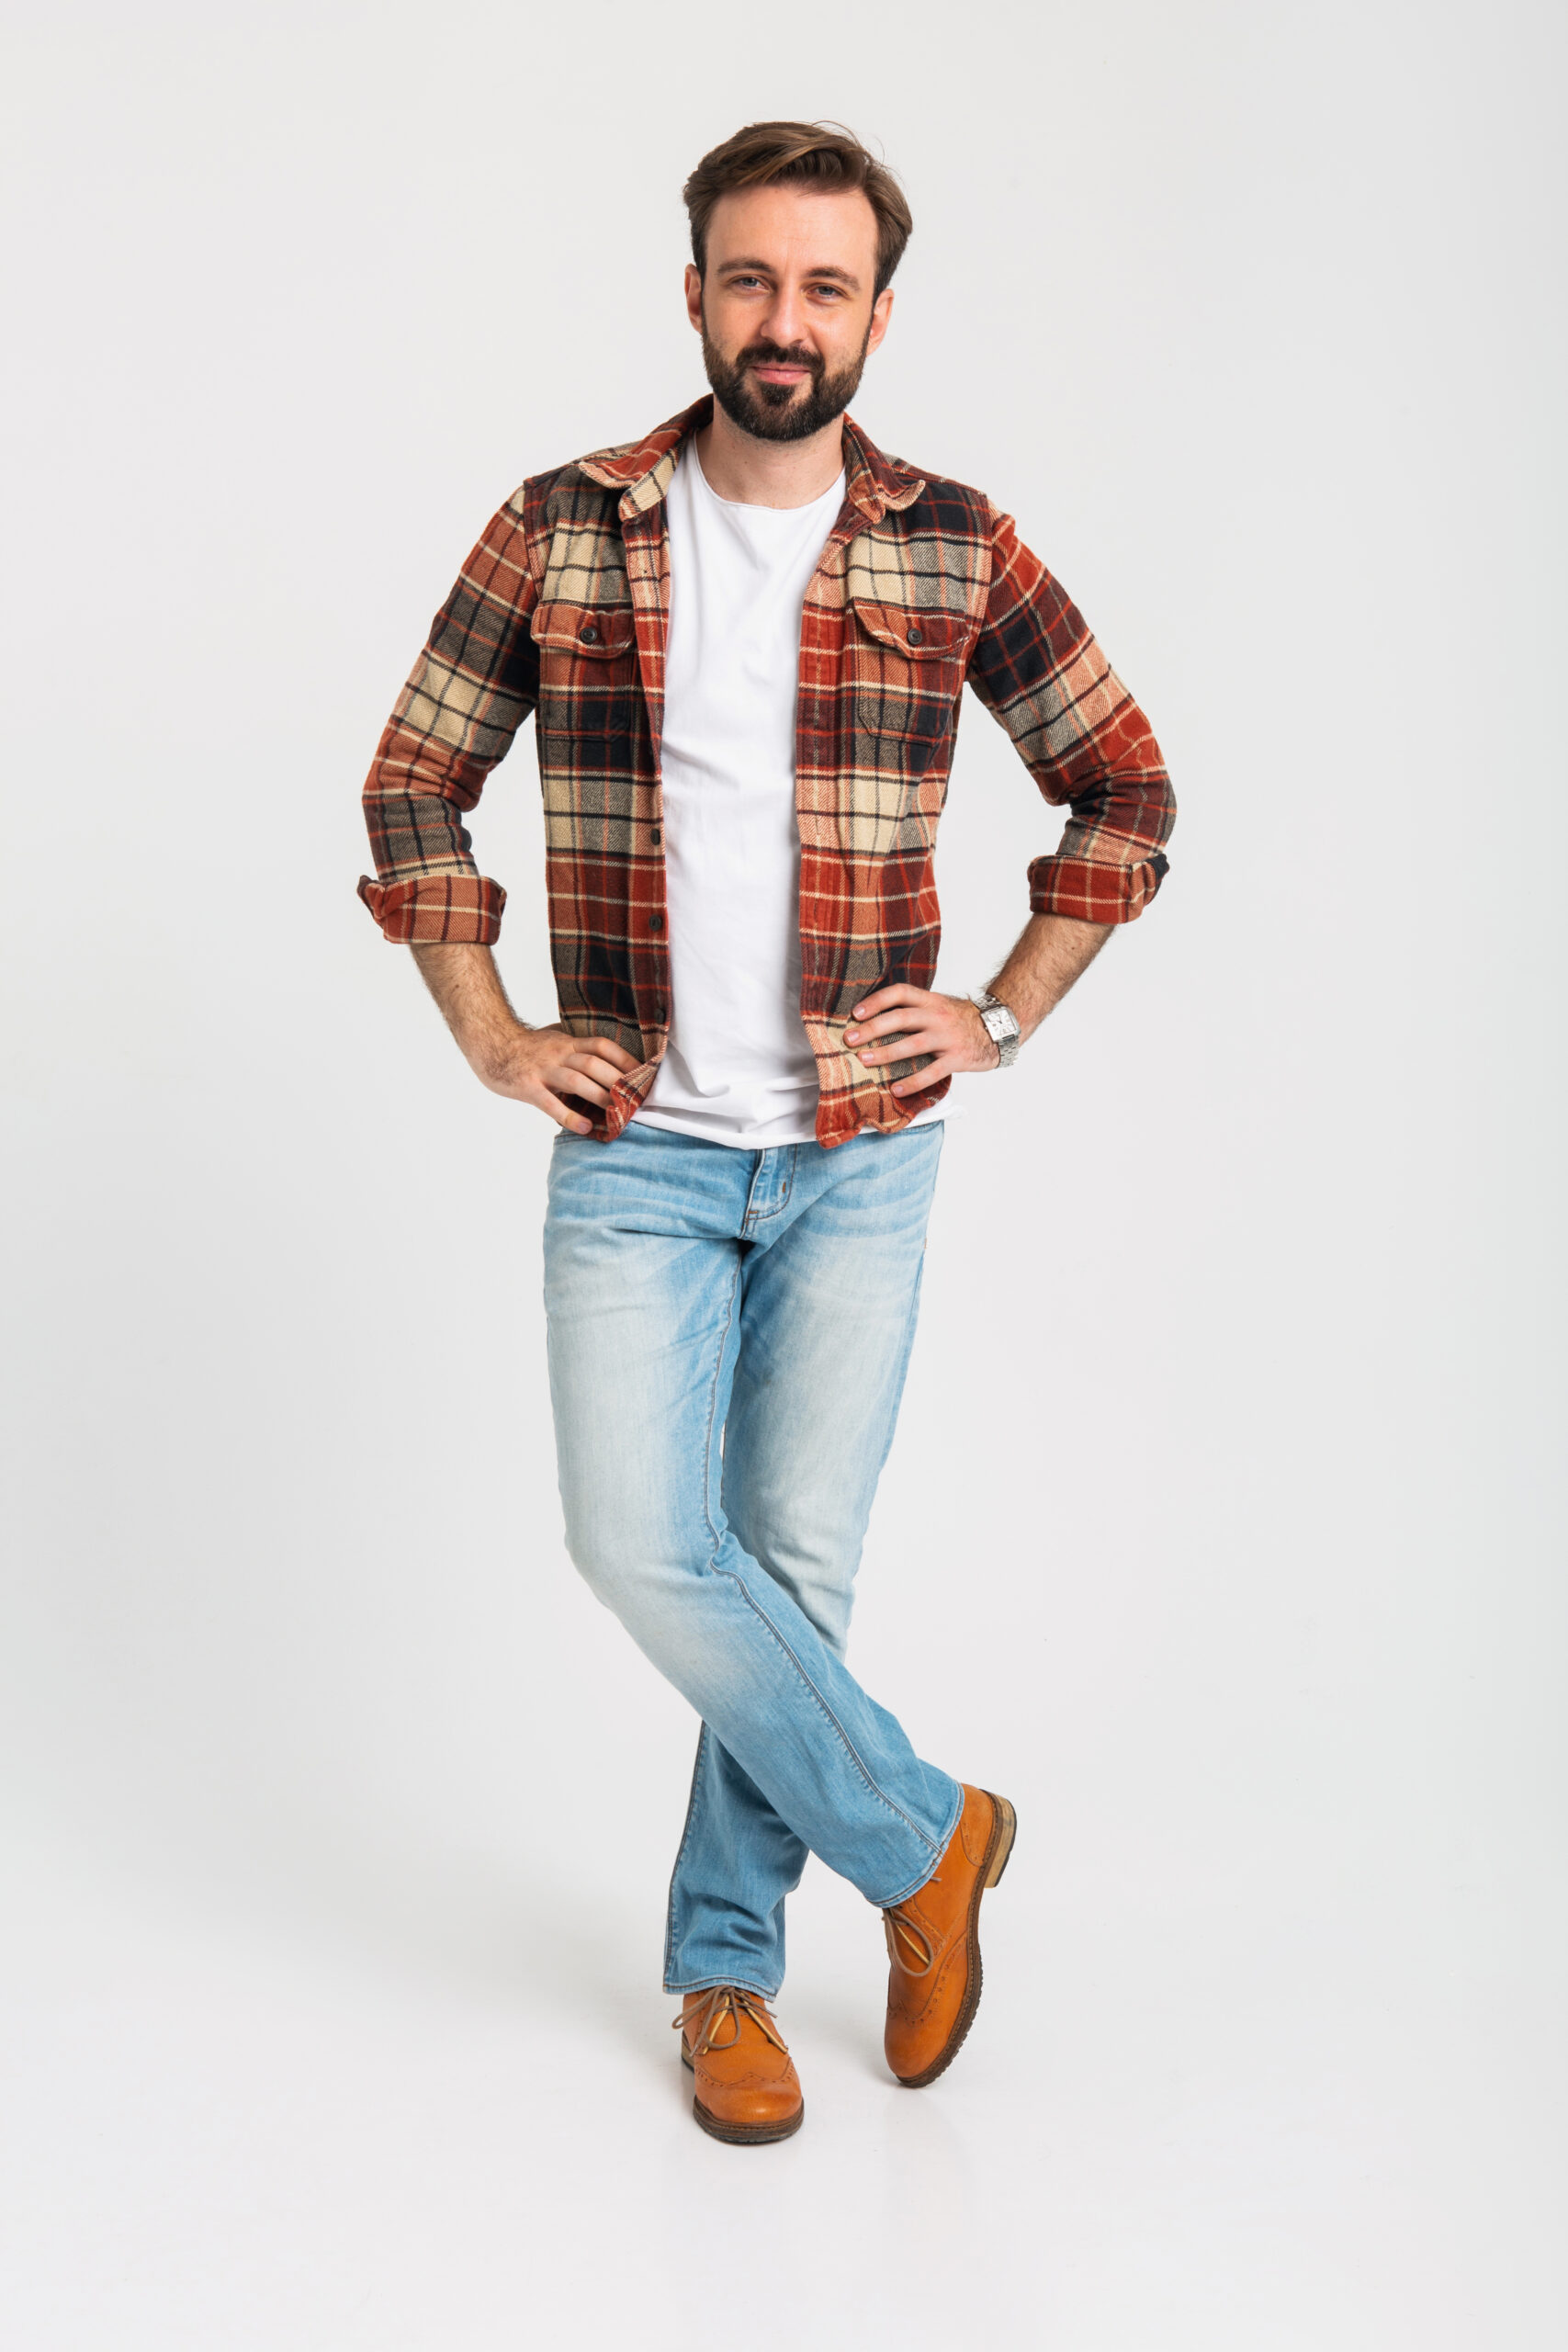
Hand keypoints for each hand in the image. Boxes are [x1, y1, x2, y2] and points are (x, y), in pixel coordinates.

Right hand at [470, 1020, 640, 1134]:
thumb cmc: (526, 1047)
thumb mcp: (554, 1038)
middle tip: (637, 1099)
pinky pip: (551, 1103)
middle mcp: (559, 1054)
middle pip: (594, 1063)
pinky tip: (586, 1127)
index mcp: (568, 1042)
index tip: (643, 1074)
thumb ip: (576, 1045)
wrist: (490, 1046)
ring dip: (600, 1097)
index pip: (602, 1046)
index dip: (624, 1059)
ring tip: (618, 1114)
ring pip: (577, 1081)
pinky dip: (570, 1116)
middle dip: (618, 1081)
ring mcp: (543, 1070)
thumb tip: (604, 1053)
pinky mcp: (528, 1087)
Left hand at [843, 986, 999, 1092]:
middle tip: (850, 1039)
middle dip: (872, 1029)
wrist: (999, 1029)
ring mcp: (948, 1037)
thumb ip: (914, 1009)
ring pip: (912, 1045)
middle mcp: (937, 1016)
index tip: (856, 1013)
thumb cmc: (961, 1020)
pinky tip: (896, 1089)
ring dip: (886, 1053)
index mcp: (931, 1001)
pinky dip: (913, 1082)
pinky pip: (932, 1072)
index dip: (877, 1001)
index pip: (900, 993)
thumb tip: (876, 1019)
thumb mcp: (939, 1006)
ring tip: (864, 1061)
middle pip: (900, 1018)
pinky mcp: (957, 1058)